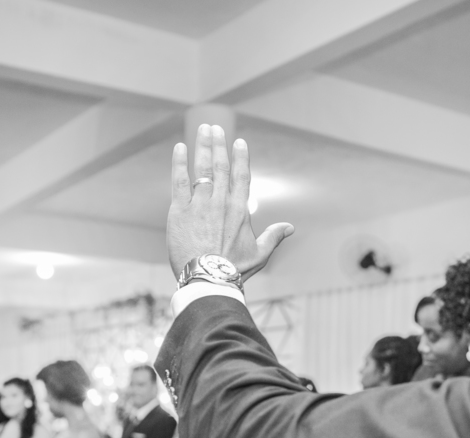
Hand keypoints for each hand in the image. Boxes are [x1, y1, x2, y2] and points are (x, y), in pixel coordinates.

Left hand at [167, 124, 294, 282]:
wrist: (208, 279)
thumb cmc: (234, 270)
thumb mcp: (260, 254)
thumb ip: (273, 237)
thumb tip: (290, 227)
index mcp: (240, 210)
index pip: (242, 175)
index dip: (240, 156)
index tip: (238, 141)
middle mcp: (221, 202)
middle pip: (221, 166)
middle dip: (218, 144)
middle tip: (214, 127)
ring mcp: (200, 204)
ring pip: (201, 169)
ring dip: (202, 146)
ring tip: (202, 129)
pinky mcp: (180, 211)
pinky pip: (179, 181)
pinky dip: (179, 163)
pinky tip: (180, 148)